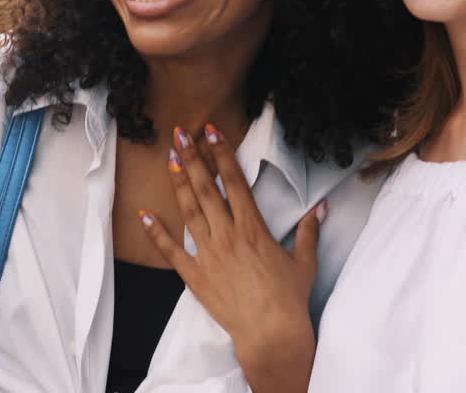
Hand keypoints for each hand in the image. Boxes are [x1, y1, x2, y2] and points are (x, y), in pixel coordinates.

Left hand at [140, 124, 324, 392]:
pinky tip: (145, 214)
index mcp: (253, 228)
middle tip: (179, 134)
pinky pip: (171, 251)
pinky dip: (156, 232)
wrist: (270, 333)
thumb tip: (320, 208)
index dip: (222, 154)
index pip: (234, 182)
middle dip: (192, 158)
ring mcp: (209, 254)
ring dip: (178, 183)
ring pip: (189, 211)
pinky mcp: (195, 275)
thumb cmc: (289, 298)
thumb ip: (308, 231)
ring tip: (168, 159)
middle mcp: (228, 235)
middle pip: (206, 188)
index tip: (211, 132)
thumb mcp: (304, 261)